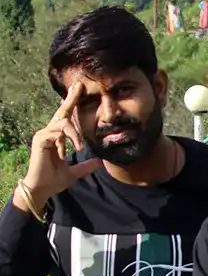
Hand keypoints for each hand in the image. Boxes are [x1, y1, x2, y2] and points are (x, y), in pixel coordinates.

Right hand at [19, 84, 101, 208]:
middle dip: (71, 99)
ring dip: (75, 133)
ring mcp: (43, 135)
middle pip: (61, 112)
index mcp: (57, 138)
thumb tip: (100, 162)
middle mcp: (49, 133)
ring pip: (62, 122)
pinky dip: (68, 137)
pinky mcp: (40, 140)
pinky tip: (74, 147)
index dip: (72, 105)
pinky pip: (57, 132)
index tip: (79, 91)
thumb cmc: (54, 180)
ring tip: (79, 147)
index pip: (66, 119)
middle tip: (79, 85)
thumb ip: (86, 166)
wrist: (42, 189)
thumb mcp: (75, 172)